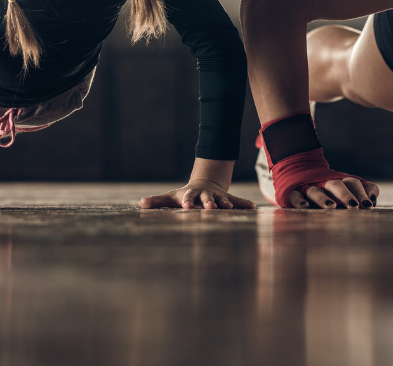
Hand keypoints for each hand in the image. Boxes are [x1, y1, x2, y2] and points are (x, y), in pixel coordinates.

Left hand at [139, 179, 255, 209]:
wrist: (204, 184)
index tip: (186, 206)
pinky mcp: (227, 199)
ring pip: (222, 200)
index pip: (188, 198)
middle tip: (210, 207)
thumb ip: (157, 201)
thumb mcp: (171, 197)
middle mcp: (205, 195)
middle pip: (206, 198)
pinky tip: (252, 208)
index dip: (187, 202)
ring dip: (225, 204)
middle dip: (208, 203)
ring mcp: (217, 197)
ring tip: (230, 208)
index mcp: (191, 195)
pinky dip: (244, 204)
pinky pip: (236, 201)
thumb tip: (140, 203)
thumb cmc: (184, 195)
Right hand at [286, 177, 379, 209]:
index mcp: (340, 181)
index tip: (368, 206)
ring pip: (315, 191)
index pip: (352, 183)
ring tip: (331, 207)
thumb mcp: (347, 189)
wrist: (297, 172)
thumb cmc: (329, 190)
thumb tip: (373, 200)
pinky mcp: (293, 193)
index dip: (361, 193)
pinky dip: (299, 200)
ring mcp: (308, 187)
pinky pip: (295, 195)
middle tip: (354, 206)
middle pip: (336, 185)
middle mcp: (324, 183)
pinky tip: (305, 207)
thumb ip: (364, 191)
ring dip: (323, 198)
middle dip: (345, 195)